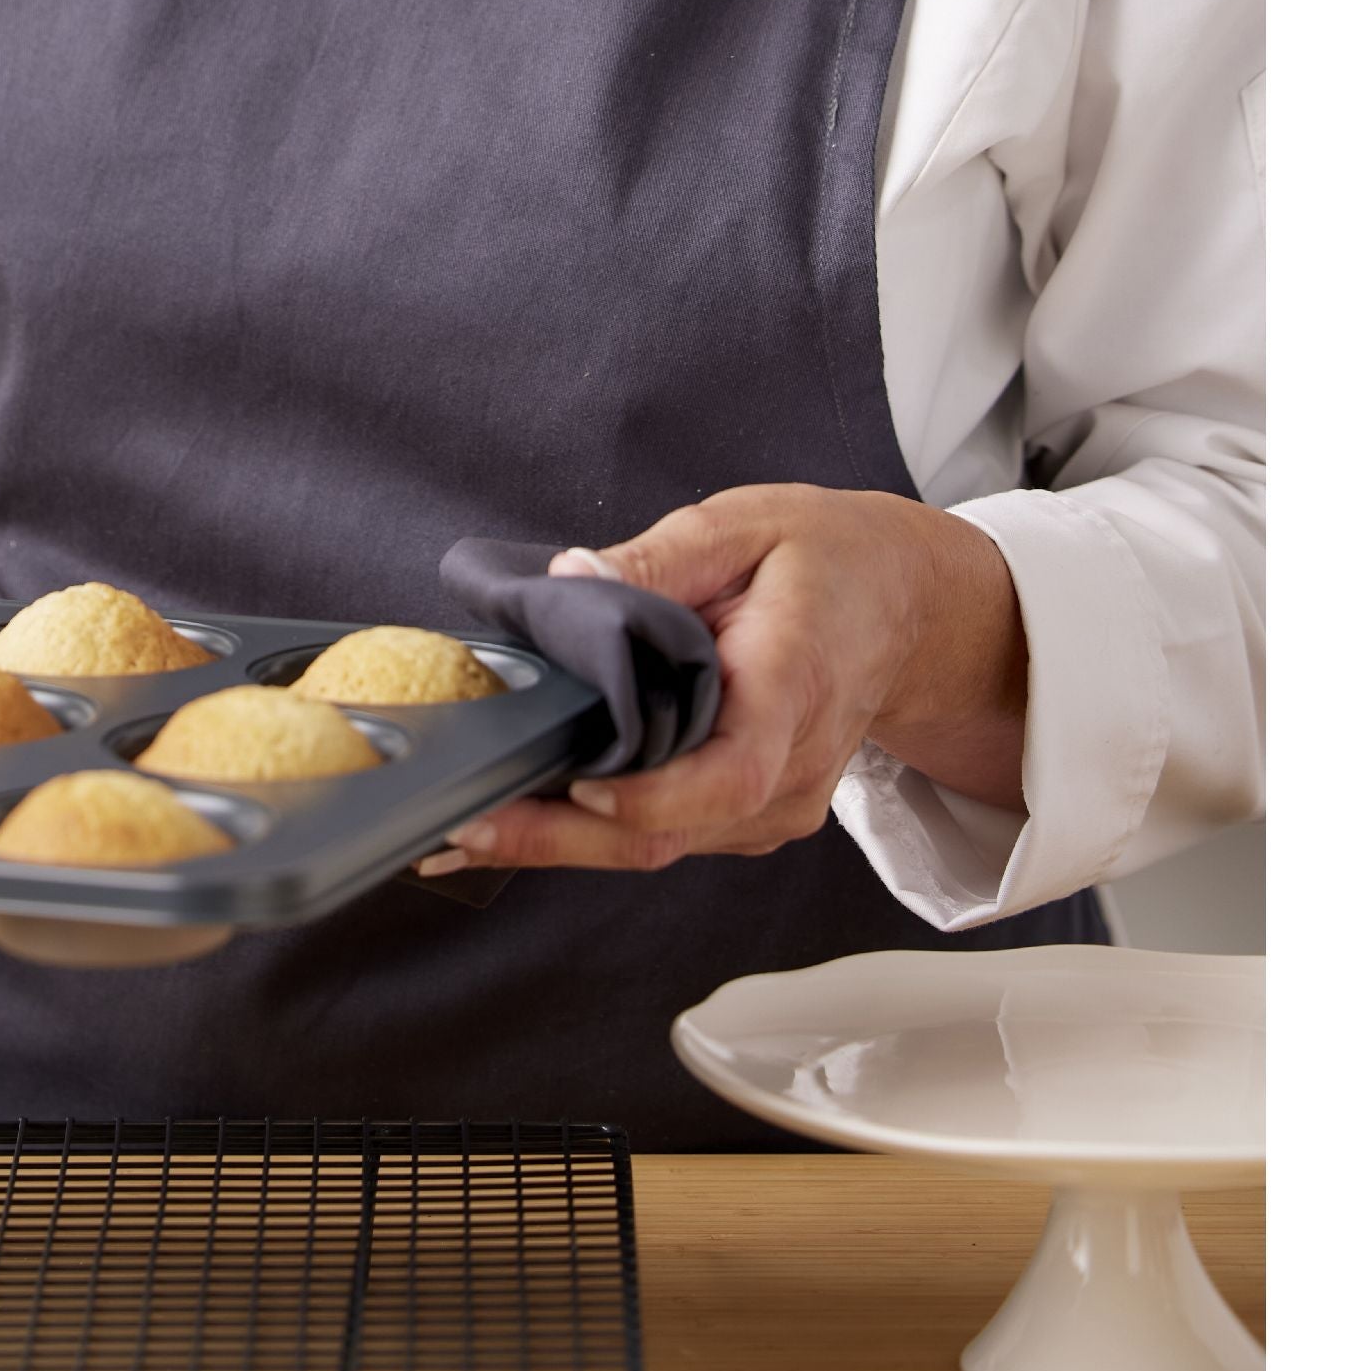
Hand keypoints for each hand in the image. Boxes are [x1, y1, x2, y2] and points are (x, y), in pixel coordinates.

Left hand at [430, 482, 1026, 875]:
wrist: (905, 608)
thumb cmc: (828, 561)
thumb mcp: (745, 524)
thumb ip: (659, 556)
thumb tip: (570, 579)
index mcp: (792, 684)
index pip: (730, 772)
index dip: (651, 794)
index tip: (577, 782)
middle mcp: (791, 764)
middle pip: (676, 830)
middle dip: (562, 838)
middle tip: (464, 824)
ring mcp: (777, 803)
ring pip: (663, 845)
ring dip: (565, 841)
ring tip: (468, 819)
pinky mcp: (753, 815)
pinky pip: (671, 836)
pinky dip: (595, 830)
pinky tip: (526, 812)